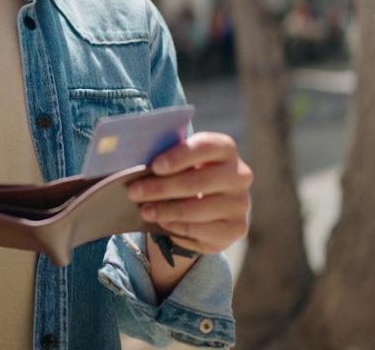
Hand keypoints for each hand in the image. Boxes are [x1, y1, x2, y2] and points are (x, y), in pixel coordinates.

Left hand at [125, 132, 252, 255]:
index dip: (179, 156)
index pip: (205, 146)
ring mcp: (241, 203)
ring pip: (195, 209)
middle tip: (133, 192)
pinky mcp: (236, 228)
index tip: (155, 166)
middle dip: (160, 188)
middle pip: (196, 181)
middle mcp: (239, 174)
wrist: (207, 209)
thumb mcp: (178, 162)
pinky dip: (175, 226)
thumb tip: (133, 164)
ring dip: (164, 210)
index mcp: (225, 149)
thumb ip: (165, 159)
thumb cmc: (184, 175)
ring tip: (143, 210)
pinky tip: (161, 222)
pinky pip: (199, 229)